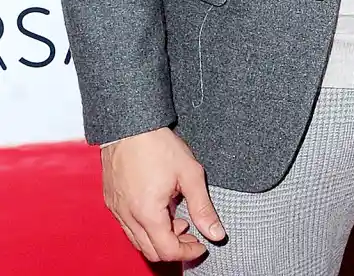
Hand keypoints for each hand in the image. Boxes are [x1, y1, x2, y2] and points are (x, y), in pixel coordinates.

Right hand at [101, 127, 225, 262]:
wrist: (128, 125)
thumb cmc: (158, 145)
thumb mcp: (190, 174)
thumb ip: (203, 207)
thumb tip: (216, 233)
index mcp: (147, 214)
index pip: (167, 251)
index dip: (188, 252)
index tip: (202, 244)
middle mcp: (128, 217)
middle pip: (151, 251)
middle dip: (174, 248)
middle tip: (192, 233)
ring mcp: (117, 210)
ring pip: (138, 240)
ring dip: (160, 237)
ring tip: (178, 217)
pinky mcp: (112, 202)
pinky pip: (128, 226)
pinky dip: (146, 226)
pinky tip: (160, 207)